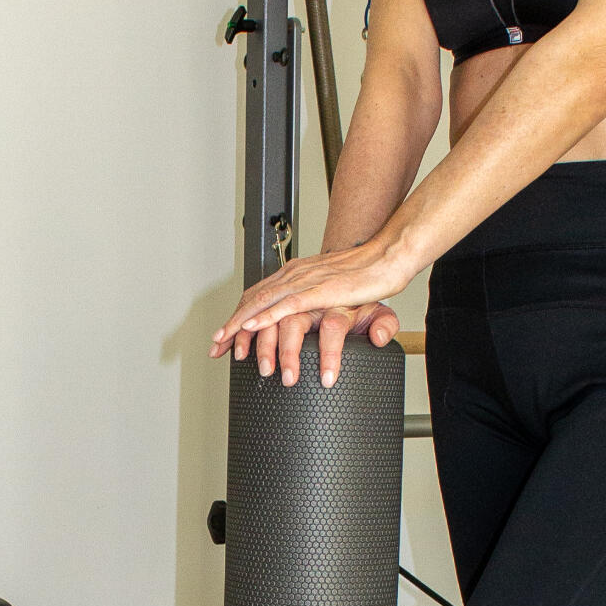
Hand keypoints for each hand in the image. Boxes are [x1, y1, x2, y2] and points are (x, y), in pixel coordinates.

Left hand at [209, 242, 407, 385]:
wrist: (390, 256)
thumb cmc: (366, 276)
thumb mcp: (335, 294)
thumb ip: (319, 308)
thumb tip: (307, 326)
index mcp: (296, 274)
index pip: (258, 295)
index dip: (238, 317)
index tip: (224, 339)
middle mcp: (296, 274)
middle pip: (253, 300)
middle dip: (231, 326)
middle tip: (215, 348)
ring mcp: (307, 281)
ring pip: (264, 303)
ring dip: (242, 326)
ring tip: (228, 347)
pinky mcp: (321, 289)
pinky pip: (288, 305)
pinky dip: (266, 317)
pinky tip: (252, 328)